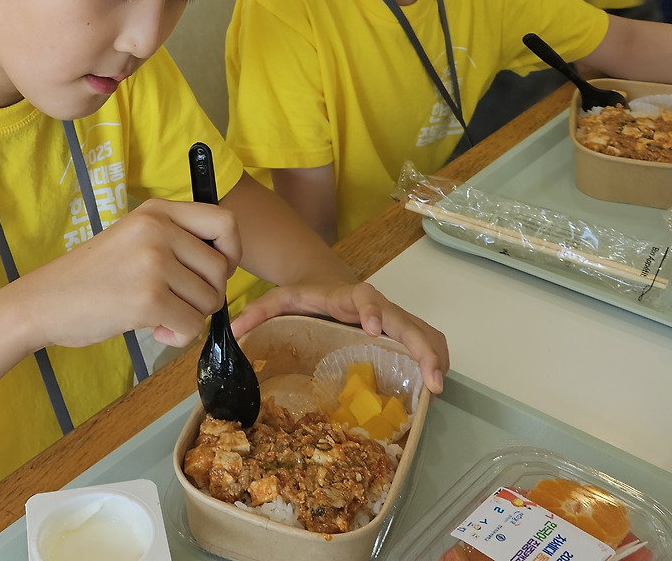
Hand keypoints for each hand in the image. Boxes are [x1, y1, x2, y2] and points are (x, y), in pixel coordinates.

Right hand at [21, 198, 240, 350]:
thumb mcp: (134, 237)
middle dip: (207, 295)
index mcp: (157, 211)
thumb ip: (175, 240)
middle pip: (222, 269)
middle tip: (177, 303)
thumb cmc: (92, 276)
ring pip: (210, 300)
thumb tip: (226, 264)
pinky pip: (193, 325)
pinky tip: (154, 330)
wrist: (44, 301)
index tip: (213, 271)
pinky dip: (179, 335)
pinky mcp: (149, 299)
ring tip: (159, 315)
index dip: (232, 251)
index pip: (225, 222)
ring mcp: (154, 263)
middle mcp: (158, 230)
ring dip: (191, 317)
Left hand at [233, 280, 449, 393]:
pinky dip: (435, 360)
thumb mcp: (279, 299)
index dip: (371, 311)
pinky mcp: (400, 333)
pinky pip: (426, 342)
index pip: (365, 298)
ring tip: (438, 389)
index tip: (373, 327)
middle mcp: (377, 307)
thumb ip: (257, 312)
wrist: (326, 282)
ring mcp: (392, 320)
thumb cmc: (306, 296)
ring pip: (424, 332)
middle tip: (432, 379)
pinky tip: (434, 387)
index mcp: (348, 297)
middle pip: (407, 321)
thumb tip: (233, 331)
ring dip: (435, 357)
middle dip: (422, 347)